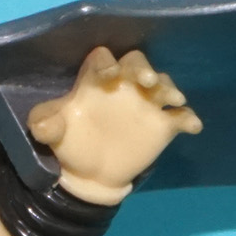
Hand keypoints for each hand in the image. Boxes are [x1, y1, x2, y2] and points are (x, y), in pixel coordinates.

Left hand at [27, 48, 201, 204]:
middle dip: (142, 68)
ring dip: (169, 86)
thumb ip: (46, 123)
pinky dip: (188, 118)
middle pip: (137, 63)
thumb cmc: (72, 145)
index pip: (103, 60)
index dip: (107, 64)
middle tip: (146, 82)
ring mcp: (145, 104)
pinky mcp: (162, 125)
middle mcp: (123, 86)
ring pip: (162, 83)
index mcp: (96, 82)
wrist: (92, 176)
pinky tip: (192, 125)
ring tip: (172, 98)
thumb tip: (43, 126)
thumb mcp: (52, 134)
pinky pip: (180, 116)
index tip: (109, 78)